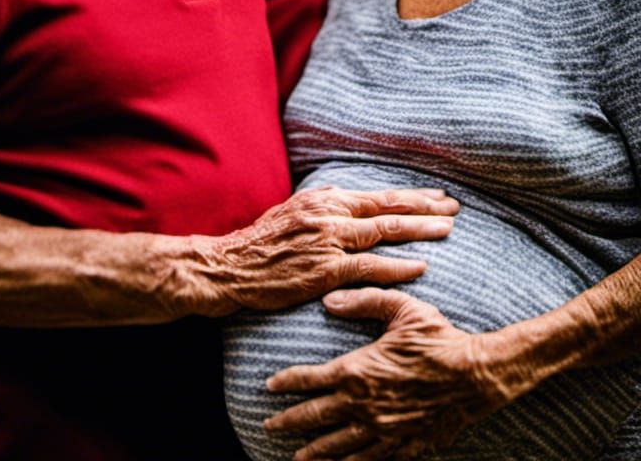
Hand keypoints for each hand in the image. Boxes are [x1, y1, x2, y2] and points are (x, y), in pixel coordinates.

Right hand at [191, 187, 457, 316]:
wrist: (229, 267)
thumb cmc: (260, 243)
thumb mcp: (291, 212)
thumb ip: (321, 206)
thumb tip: (342, 196)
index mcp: (324, 198)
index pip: (378, 195)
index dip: (411, 196)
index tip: (437, 197)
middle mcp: (329, 213)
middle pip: (388, 207)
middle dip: (425, 207)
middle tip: (455, 208)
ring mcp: (328, 241)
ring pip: (384, 231)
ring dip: (420, 229)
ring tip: (448, 229)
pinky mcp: (324, 270)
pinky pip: (369, 266)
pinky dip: (398, 265)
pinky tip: (421, 266)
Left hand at [265, 288, 502, 459]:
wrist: (476, 376)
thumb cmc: (438, 338)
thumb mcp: (401, 308)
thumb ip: (363, 300)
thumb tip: (328, 300)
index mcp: (358, 370)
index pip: (310, 379)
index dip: (287, 383)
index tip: (269, 386)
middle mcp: (364, 405)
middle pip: (316, 418)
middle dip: (289, 422)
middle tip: (268, 426)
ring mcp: (383, 430)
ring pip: (338, 447)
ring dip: (314, 453)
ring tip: (296, 459)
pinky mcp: (404, 446)